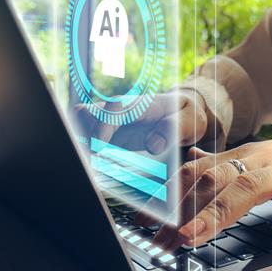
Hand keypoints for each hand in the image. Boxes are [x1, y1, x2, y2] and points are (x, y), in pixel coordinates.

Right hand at [72, 89, 211, 153]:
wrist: (184, 112)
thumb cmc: (187, 115)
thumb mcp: (191, 121)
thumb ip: (174, 129)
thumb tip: (153, 145)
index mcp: (140, 104)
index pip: (113, 107)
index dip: (102, 125)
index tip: (99, 147)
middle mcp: (120, 110)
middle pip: (85, 112)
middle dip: (83, 134)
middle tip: (93, 160)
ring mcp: (112, 121)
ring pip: (81, 123)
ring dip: (81, 143)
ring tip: (93, 165)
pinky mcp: (109, 133)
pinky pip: (87, 136)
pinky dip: (86, 149)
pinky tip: (97, 166)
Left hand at [152, 127, 271, 249]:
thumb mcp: (262, 159)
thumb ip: (227, 164)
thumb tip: (192, 162)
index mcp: (244, 157)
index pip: (197, 173)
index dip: (168, 197)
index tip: (144, 221)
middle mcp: (261, 160)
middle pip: (214, 182)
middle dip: (181, 211)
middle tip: (159, 239)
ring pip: (248, 188)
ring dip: (218, 212)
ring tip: (195, 236)